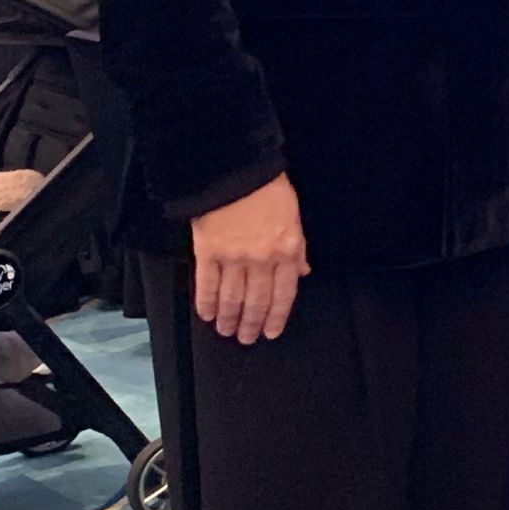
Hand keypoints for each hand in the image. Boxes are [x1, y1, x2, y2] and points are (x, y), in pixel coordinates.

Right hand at [191, 173, 308, 343]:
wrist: (236, 170)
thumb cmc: (268, 190)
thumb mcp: (294, 218)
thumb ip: (298, 250)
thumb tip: (302, 272)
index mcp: (286, 252)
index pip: (284, 295)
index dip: (277, 317)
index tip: (271, 332)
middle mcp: (261, 260)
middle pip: (257, 301)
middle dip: (251, 323)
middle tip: (246, 339)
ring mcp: (233, 258)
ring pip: (232, 298)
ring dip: (229, 318)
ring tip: (225, 331)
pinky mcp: (208, 252)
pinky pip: (207, 284)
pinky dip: (206, 302)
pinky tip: (206, 314)